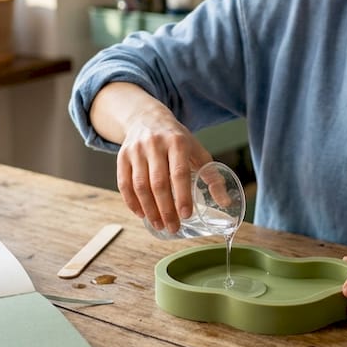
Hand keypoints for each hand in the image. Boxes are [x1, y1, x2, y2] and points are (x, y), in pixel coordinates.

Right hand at [115, 103, 212, 234]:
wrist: (147, 118)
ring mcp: (136, 150)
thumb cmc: (176, 139)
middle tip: (173, 227)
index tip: (186, 215)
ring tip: (159, 225)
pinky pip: (124, 183)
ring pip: (140, 185)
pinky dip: (131, 202)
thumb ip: (211, 174)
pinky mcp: (122, 156)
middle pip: (158, 182)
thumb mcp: (196, 150)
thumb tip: (225, 201)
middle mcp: (154, 144)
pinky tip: (141, 214)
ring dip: (149, 209)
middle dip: (165, 209)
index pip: (179, 173)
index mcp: (177, 142)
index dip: (182, 196)